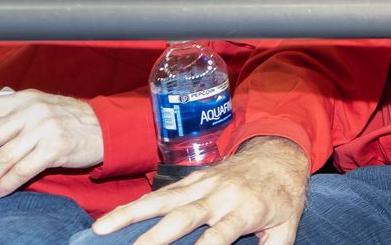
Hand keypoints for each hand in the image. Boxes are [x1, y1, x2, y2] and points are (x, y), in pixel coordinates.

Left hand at [0, 90, 102, 198]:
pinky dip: (7, 183)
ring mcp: (44, 129)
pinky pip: (24, 170)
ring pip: (4, 157)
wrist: (105, 127)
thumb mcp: (40, 109)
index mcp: (24, 99)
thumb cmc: (68, 120)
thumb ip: (12, 117)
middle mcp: (32, 111)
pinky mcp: (56, 148)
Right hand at [91, 136, 308, 244]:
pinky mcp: (194, 178)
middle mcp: (221, 196)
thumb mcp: (287, 225)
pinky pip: (162, 192)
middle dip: (156, 236)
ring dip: (132, 213)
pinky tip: (114, 215)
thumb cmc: (283, 195)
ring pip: (164, 200)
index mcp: (246, 210)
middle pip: (185, 217)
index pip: (220, 234)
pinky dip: (138, 203)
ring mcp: (204, 185)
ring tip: (103, 227)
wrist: (279, 154)